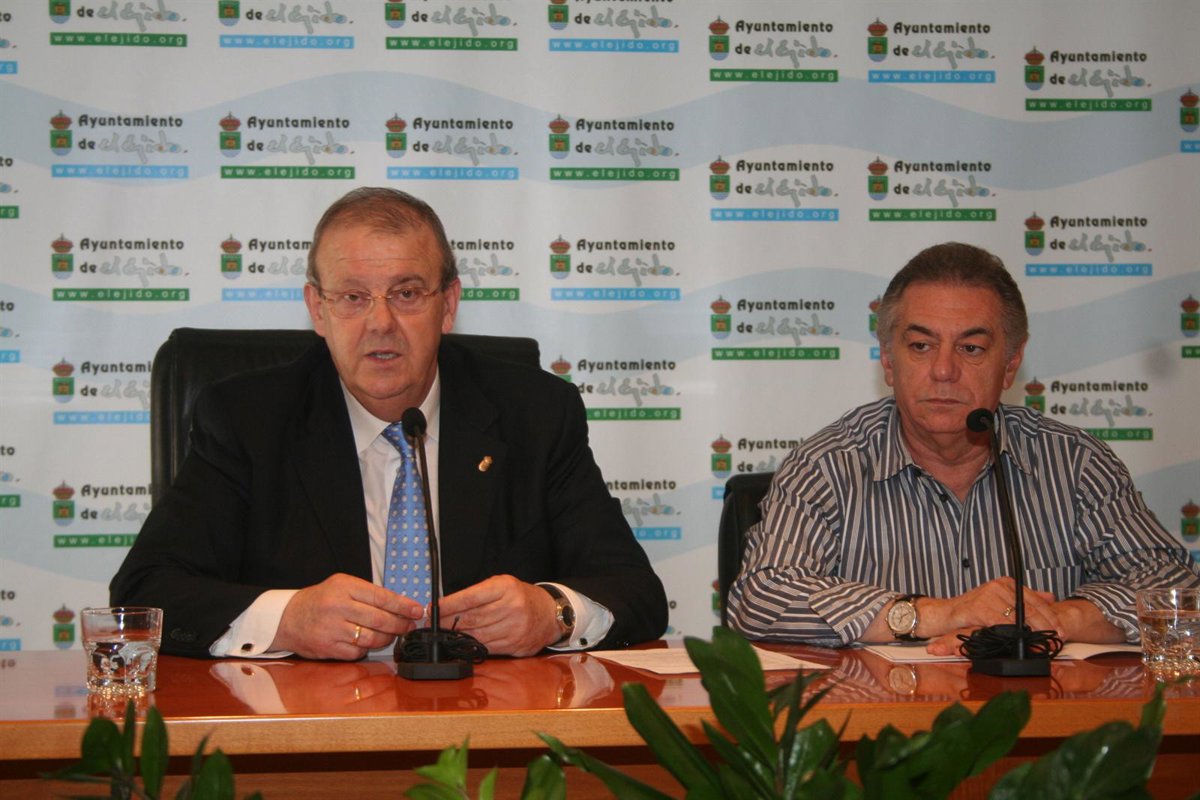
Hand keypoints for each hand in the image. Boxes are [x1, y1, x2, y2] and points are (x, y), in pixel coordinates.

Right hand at [273, 573, 424, 659]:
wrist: (287, 618)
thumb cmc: (320, 600)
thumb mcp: (342, 586)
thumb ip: (368, 593)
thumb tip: (400, 605)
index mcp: (344, 587)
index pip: (382, 597)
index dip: (403, 605)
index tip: (417, 610)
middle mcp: (338, 607)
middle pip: (380, 619)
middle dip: (400, 624)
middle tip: (409, 626)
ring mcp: (333, 629)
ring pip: (372, 638)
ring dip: (387, 638)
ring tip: (391, 635)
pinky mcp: (328, 648)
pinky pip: (358, 651)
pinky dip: (366, 648)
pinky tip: (367, 642)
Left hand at [437, 575, 559, 656]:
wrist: (550, 614)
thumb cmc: (521, 597)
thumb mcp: (502, 585)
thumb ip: (478, 594)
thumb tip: (448, 607)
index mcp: (505, 588)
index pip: (470, 598)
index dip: (448, 605)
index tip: (433, 609)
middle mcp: (511, 607)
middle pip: (471, 619)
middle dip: (448, 622)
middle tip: (433, 624)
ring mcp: (515, 628)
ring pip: (477, 635)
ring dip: (457, 636)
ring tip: (444, 634)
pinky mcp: (516, 645)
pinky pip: (487, 647)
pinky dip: (472, 646)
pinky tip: (462, 643)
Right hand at [919, 577, 1060, 637]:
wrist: (945, 614)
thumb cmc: (972, 610)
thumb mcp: (1000, 602)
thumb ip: (1025, 599)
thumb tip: (1051, 597)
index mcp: (1006, 583)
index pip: (1035, 600)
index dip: (1050, 616)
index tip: (1061, 630)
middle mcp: (998, 586)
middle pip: (1029, 608)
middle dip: (1045, 626)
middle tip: (1057, 639)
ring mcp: (988, 595)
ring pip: (1017, 616)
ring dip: (1032, 633)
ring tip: (1043, 644)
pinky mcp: (978, 608)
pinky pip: (1000, 623)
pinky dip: (1012, 634)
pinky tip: (1021, 642)